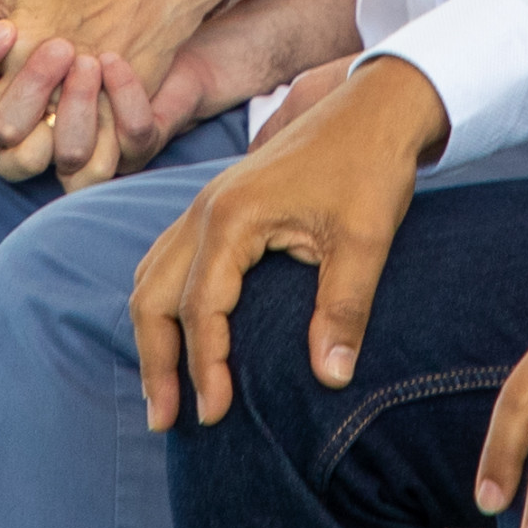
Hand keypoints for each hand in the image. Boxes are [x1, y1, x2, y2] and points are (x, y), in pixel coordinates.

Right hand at [131, 55, 448, 430]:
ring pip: (152, 276)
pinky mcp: (220, 204)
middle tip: (166, 420)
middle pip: (153, 296)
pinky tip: (179, 334)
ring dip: (153, 334)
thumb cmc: (370, 167)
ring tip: (164, 391)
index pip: (199, 308)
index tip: (214, 415)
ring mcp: (206, 204)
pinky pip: (168, 259)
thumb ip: (344, 310)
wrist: (375, 107)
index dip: (202, 366)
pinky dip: (164, 303)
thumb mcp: (366, 241)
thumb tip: (332, 378)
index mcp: (232, 217)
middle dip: (155, 361)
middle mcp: (205, 209)